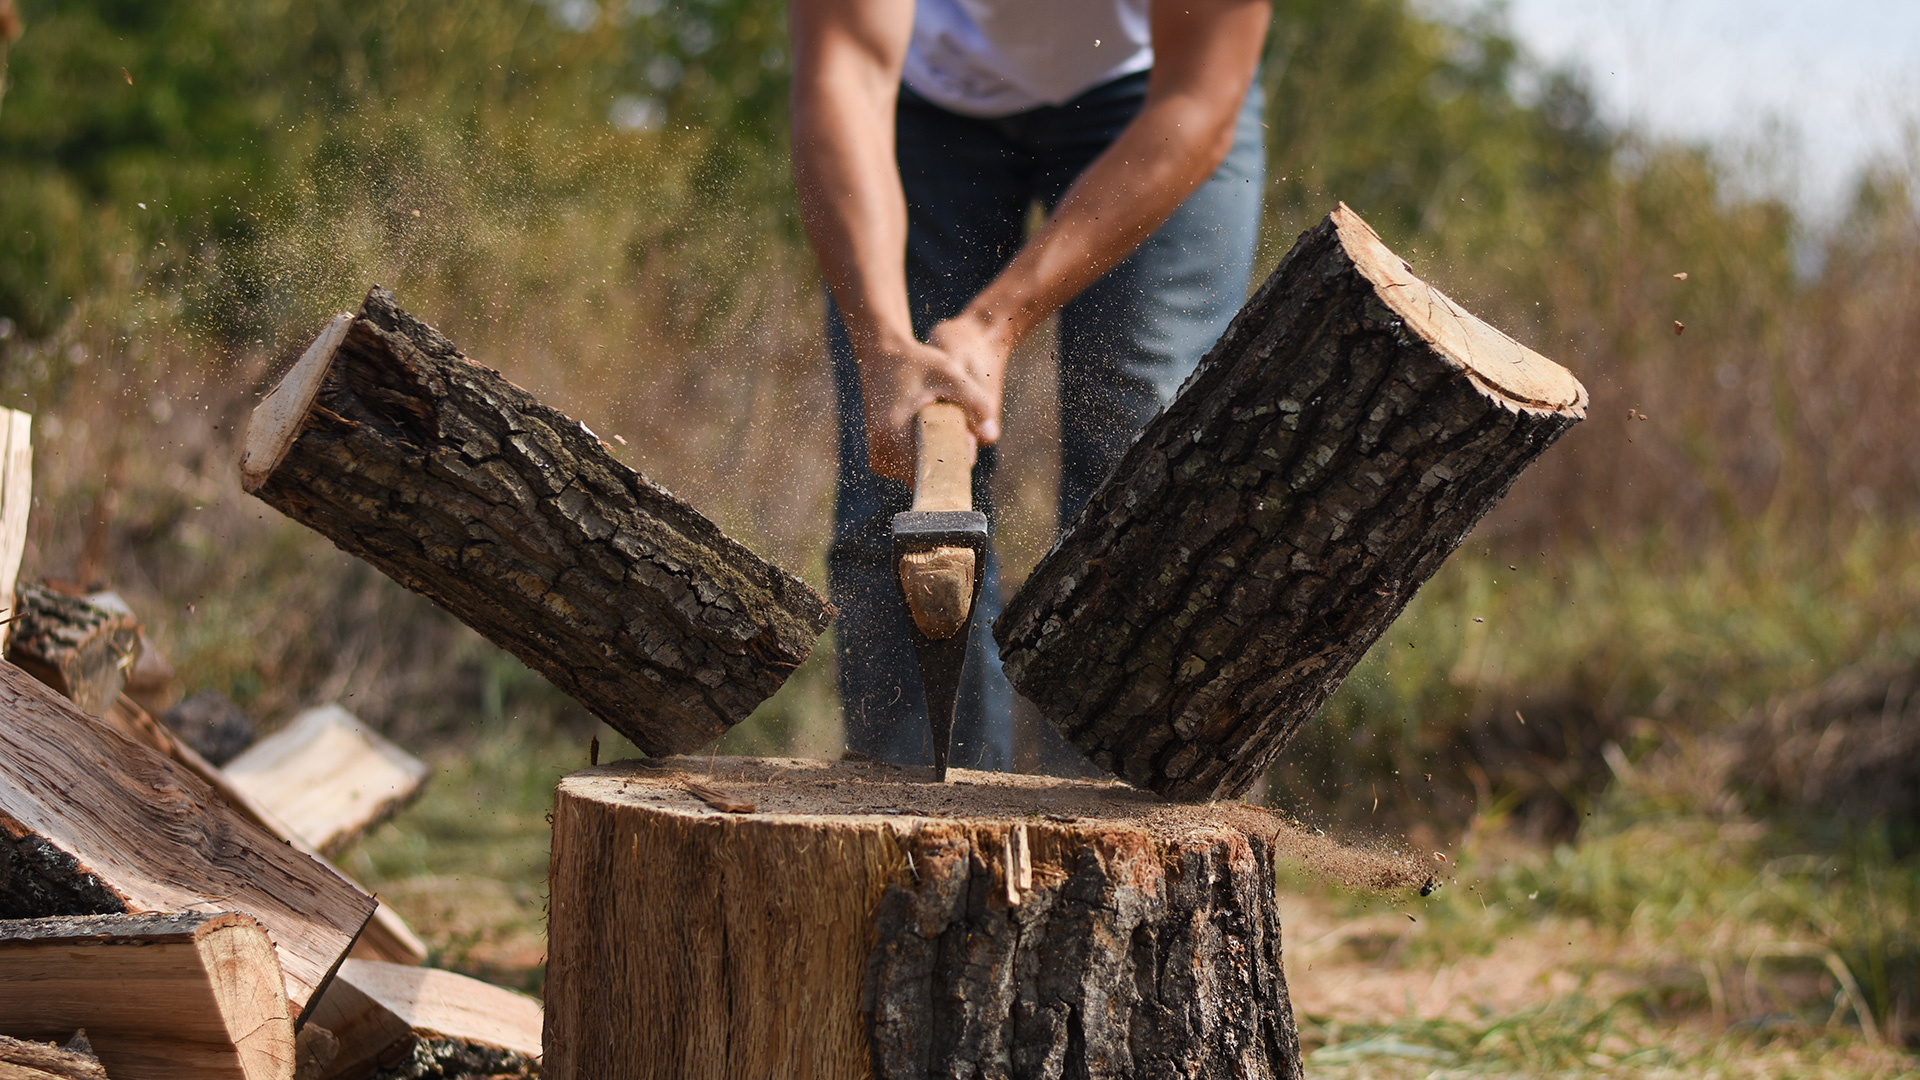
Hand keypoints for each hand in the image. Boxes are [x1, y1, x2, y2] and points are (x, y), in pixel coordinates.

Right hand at [857, 326, 1002, 484]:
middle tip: (961, 433)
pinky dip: (925, 457)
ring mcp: (878, 458)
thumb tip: (989, 435)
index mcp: (892, 437)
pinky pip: (909, 469)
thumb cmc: (917, 363)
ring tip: (948, 429)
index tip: (965, 443)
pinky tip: (934, 433)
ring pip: (918, 475)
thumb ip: (976, 401)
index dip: (954, 468)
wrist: (882, 355)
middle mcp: (880, 453)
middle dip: (948, 463)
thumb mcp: (951, 374)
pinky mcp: (879, 456)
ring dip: (937, 460)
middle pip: (926, 477)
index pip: (930, 477)